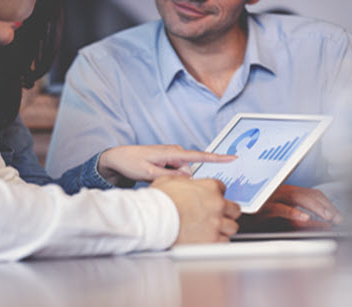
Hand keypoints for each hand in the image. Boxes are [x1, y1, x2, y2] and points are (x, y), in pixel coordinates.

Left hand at [98, 145, 235, 185]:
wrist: (118, 157)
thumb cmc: (131, 163)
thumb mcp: (148, 173)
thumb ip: (169, 177)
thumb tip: (187, 179)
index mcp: (172, 153)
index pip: (199, 155)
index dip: (217, 158)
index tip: (232, 157)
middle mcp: (175, 152)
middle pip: (189, 172)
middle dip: (180, 181)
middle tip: (156, 178)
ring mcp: (173, 155)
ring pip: (183, 174)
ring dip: (172, 179)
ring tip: (151, 175)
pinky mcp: (170, 160)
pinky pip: (177, 172)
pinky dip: (170, 176)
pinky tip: (154, 174)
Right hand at [151, 176, 241, 243]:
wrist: (154, 220)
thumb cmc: (159, 201)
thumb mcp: (169, 180)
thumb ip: (183, 181)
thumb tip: (184, 182)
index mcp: (210, 187)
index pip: (223, 189)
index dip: (215, 195)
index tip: (210, 200)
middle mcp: (217, 204)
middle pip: (234, 209)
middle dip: (226, 212)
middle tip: (216, 216)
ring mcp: (216, 223)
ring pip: (232, 227)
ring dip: (224, 228)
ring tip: (213, 229)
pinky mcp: (213, 240)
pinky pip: (224, 242)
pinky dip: (218, 241)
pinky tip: (210, 239)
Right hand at [247, 185, 341, 228]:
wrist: (236, 219)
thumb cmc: (258, 220)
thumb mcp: (284, 221)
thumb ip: (303, 221)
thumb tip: (323, 225)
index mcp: (287, 192)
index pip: (312, 193)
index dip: (327, 203)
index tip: (337, 215)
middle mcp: (281, 191)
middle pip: (308, 194)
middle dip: (325, 205)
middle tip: (336, 218)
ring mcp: (272, 198)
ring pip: (298, 197)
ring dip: (315, 207)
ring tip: (326, 216)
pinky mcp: (263, 207)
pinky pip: (280, 208)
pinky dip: (294, 212)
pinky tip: (304, 218)